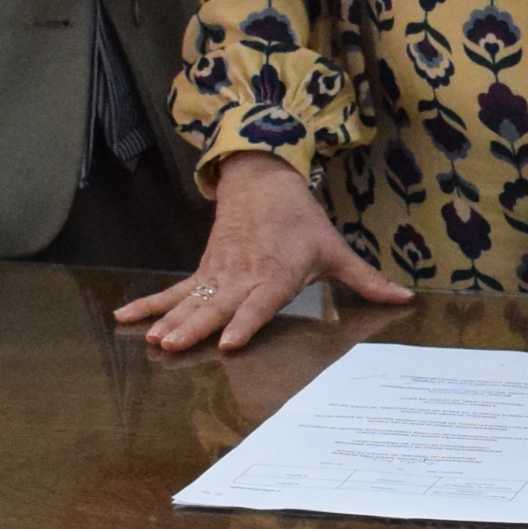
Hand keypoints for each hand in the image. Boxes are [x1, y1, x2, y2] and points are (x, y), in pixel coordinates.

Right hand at [118, 153, 413, 350]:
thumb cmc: (302, 222)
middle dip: (194, 326)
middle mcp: (242, 276)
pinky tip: (123, 317)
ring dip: (168, 319)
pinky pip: (172, 291)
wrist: (263, 182)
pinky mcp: (202, 271)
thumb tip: (404, 298)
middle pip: (216, 305)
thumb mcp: (335, 249)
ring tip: (152, 339)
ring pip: (190, 300)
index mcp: (275, 273)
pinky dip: (148, 304)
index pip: (258, 302)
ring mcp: (217, 274)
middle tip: (173, 345)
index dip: (244, 321)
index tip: (228, 341)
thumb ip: (365, 279)